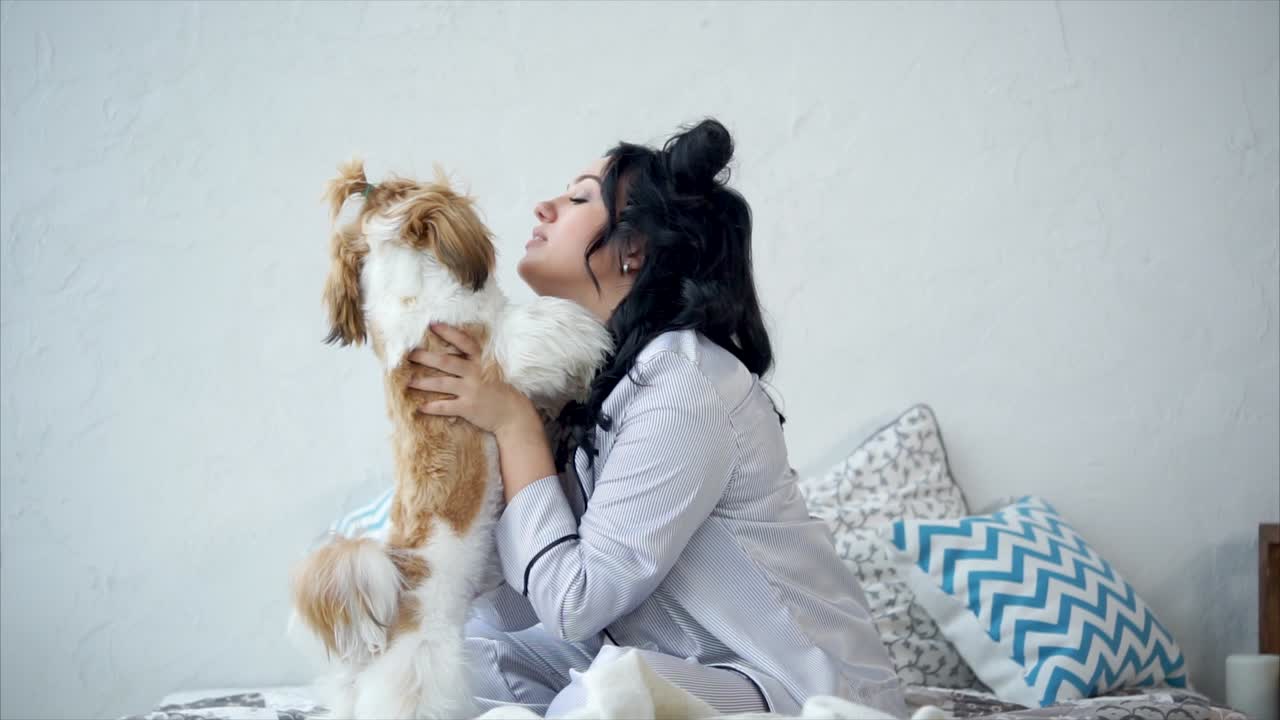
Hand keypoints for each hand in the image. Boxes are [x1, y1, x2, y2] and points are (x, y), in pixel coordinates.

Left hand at [407, 323, 537, 436]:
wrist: (512, 413)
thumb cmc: (499, 390)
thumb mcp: (491, 369)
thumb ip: (474, 362)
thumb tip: (452, 352)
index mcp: (481, 361)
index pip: (464, 343)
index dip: (448, 333)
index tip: (432, 325)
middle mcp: (474, 373)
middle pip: (446, 362)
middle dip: (426, 357)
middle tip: (410, 354)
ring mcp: (470, 390)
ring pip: (441, 384)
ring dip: (423, 383)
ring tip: (409, 382)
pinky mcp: (467, 408)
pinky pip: (445, 407)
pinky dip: (432, 407)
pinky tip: (420, 407)